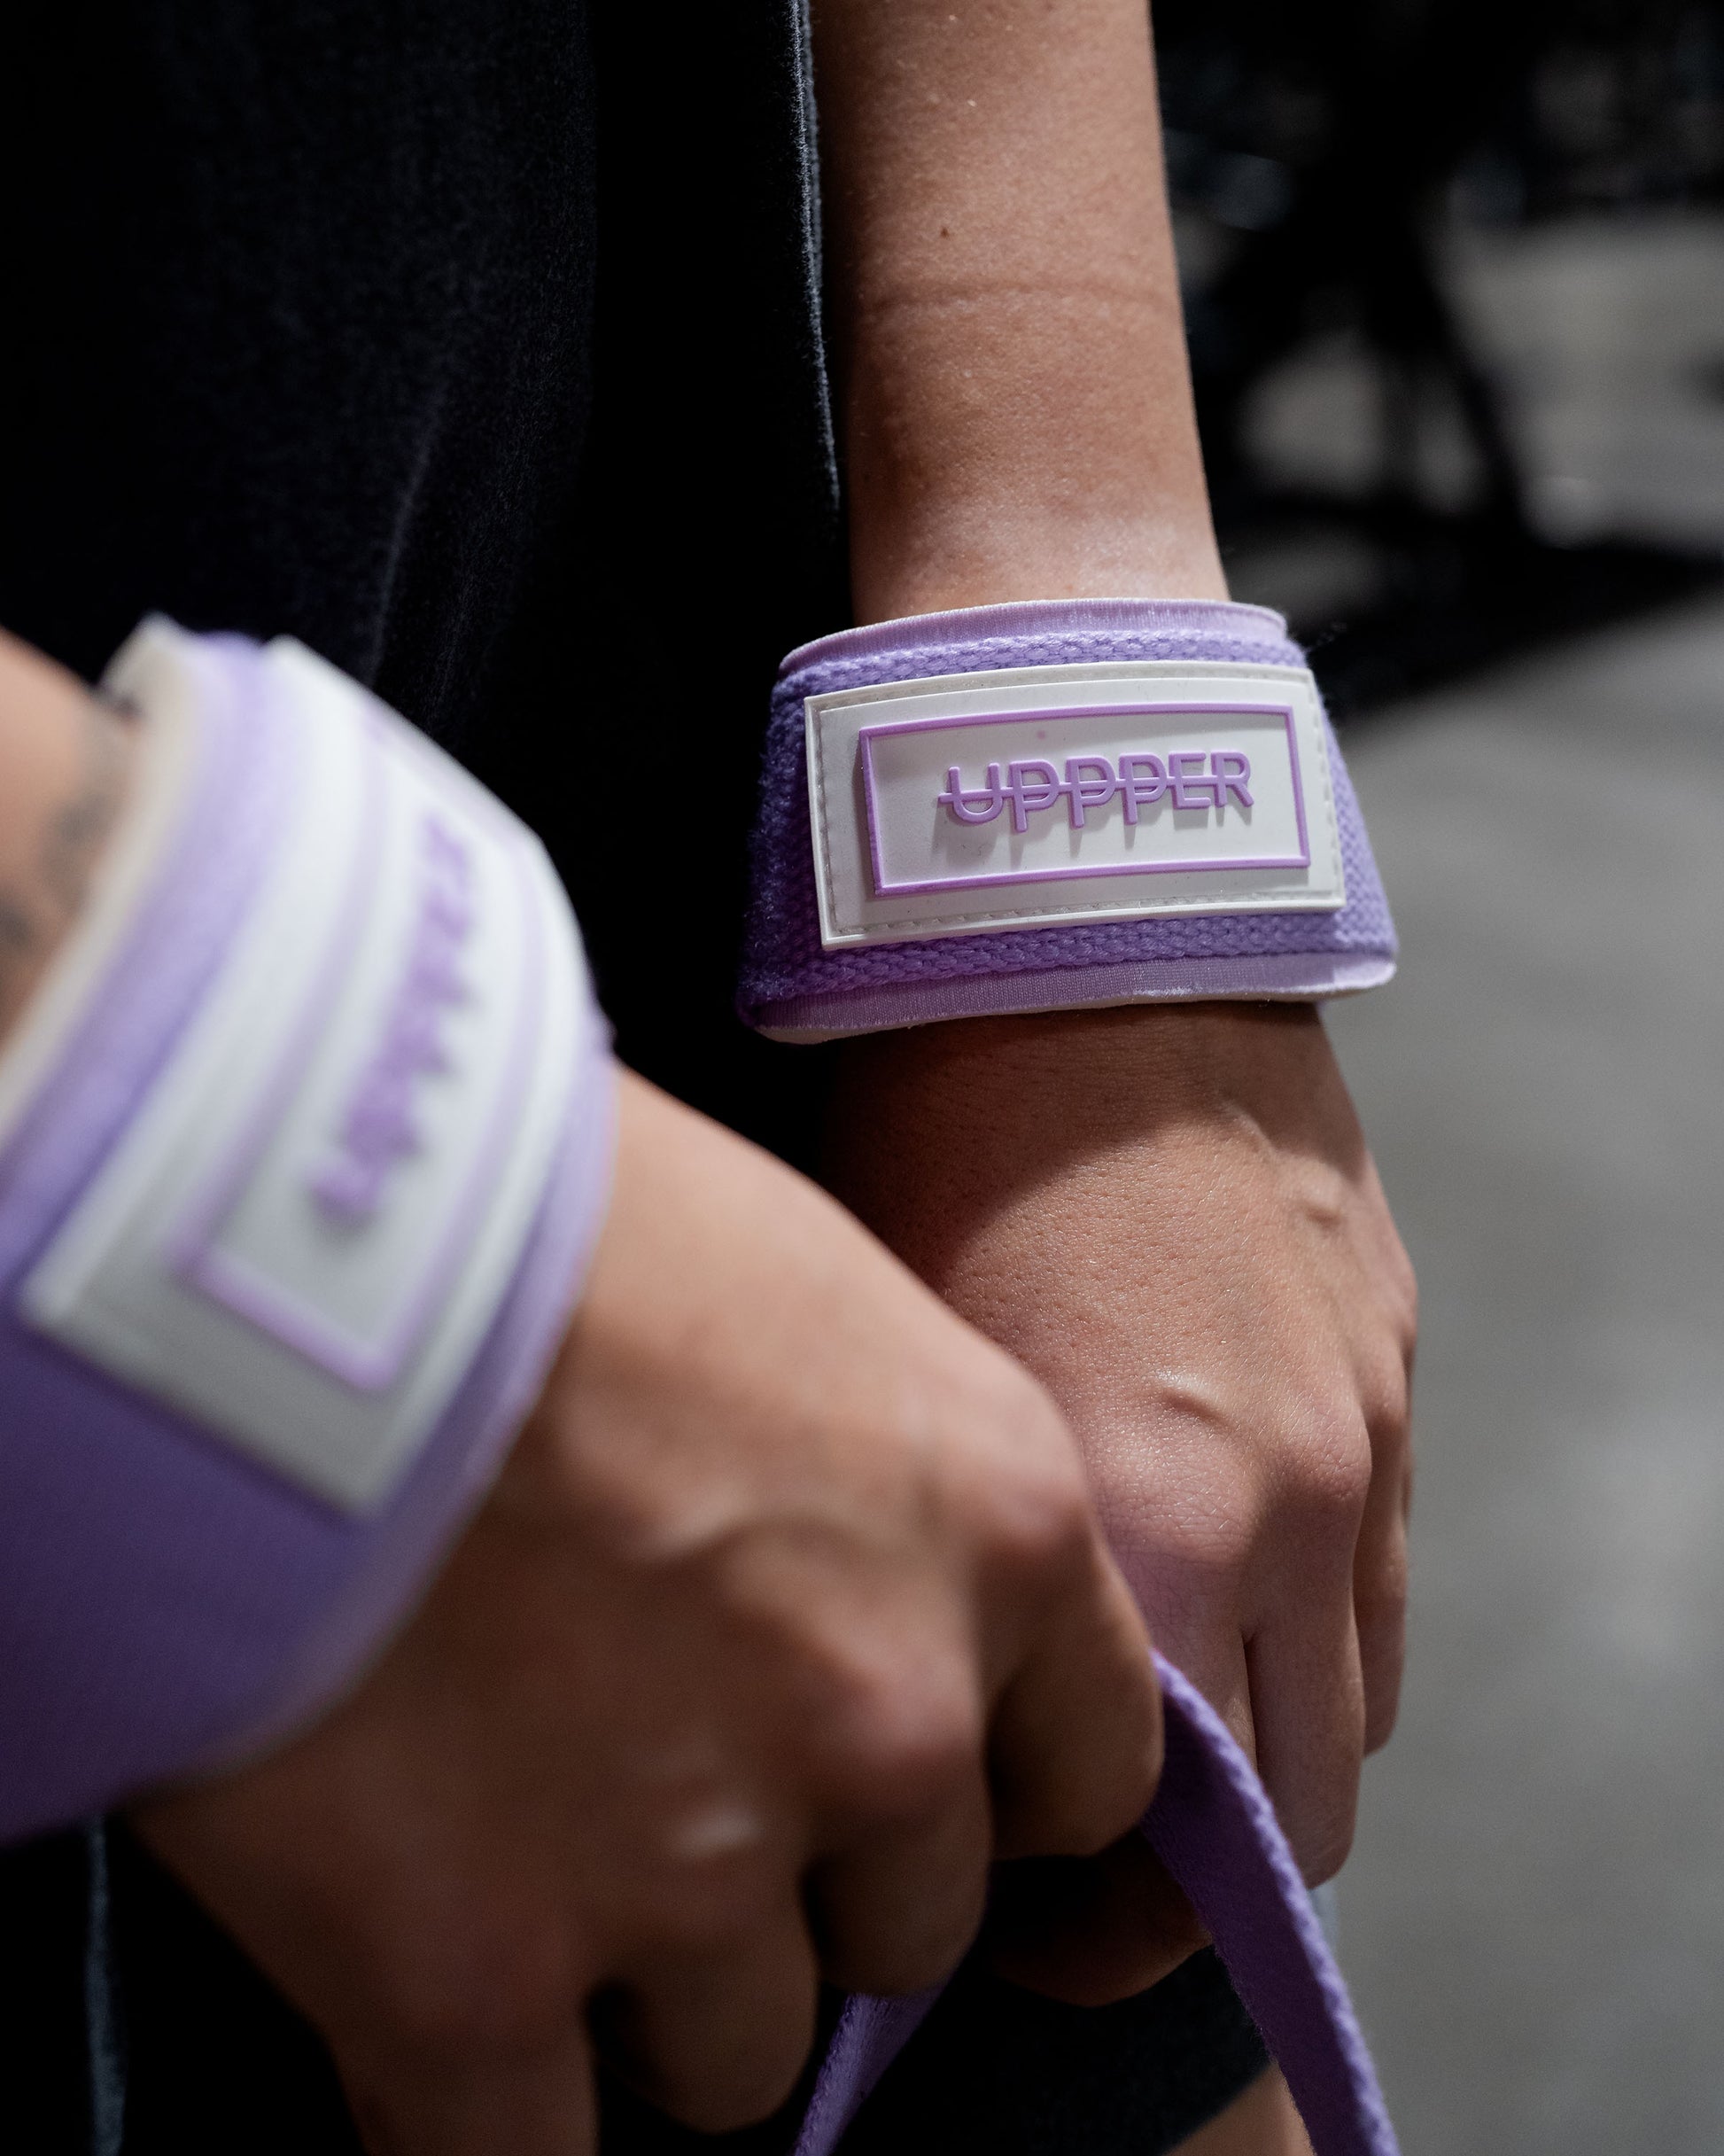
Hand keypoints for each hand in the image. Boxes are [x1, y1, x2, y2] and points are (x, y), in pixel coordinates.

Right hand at [136, 1070, 1162, 2155]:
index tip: (908, 1798)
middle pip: (907, 1918)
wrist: (300, 1234)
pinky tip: (427, 2006)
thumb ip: (872, 1467)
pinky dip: (483, 2105)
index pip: (1091, 1766)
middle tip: (667, 1798)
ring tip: (522, 1853)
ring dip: (644, 1984)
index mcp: (996, 1531)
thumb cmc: (543, 1203)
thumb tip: (824, 1549)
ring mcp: (694, 1867)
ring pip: (735, 2047)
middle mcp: (888, 1717)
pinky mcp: (477, 1979)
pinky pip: (521, 2153)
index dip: (991, 1800)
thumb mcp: (797, 1283)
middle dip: (805, 1884)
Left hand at [826, 1003, 1416, 1946]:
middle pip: (1295, 1821)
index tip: (996, 1923)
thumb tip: (932, 1700)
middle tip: (1066, 1867)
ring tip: (1143, 1741)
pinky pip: (1384, 1585)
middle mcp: (1287, 1514)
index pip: (1168, 1848)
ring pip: (1355, 1717)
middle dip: (1189, 1888)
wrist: (1094, 941)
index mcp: (1148, 1529)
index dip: (1085, 1932)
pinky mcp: (1396, 1374)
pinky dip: (1312, 1645)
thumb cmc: (940, 1141)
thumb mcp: (905, 1374)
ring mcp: (1365, 1444)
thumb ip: (958, 1573)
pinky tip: (1215, 1604)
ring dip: (1262, 1769)